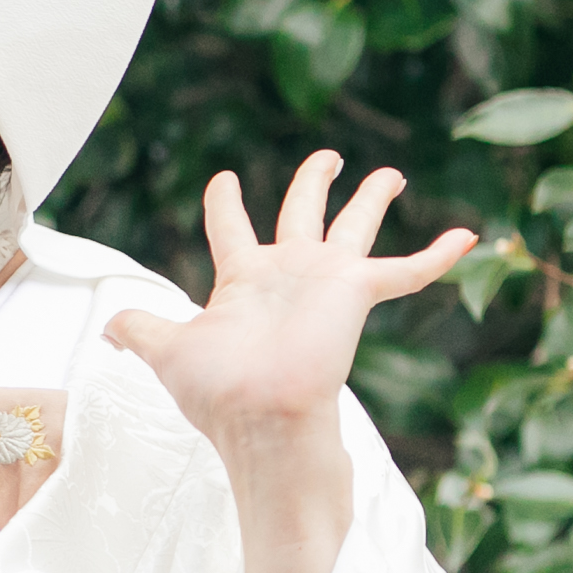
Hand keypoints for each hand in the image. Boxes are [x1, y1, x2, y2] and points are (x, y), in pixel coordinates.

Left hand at [104, 150, 471, 471]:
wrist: (258, 416)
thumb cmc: (216, 390)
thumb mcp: (165, 349)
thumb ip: (137, 330)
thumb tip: (106, 330)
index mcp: (243, 281)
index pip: (232, 229)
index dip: (225, 203)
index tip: (224, 178)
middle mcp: (287, 275)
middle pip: (301, 213)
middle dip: (313, 183)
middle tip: (328, 156)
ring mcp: (325, 281)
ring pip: (353, 225)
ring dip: (372, 199)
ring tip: (390, 173)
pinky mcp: (356, 292)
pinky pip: (405, 269)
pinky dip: (437, 255)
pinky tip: (466, 235)